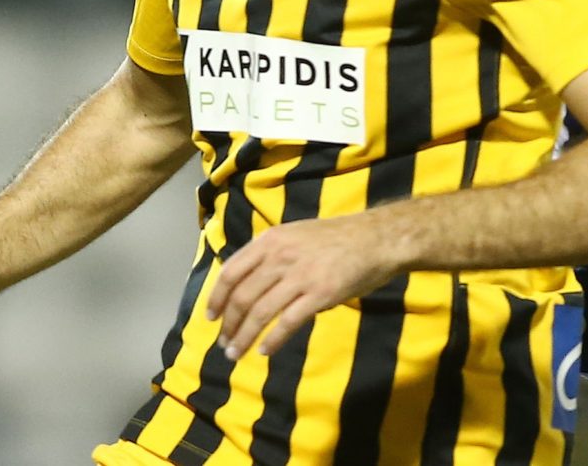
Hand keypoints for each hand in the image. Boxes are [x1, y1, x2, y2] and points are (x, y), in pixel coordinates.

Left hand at [205, 214, 404, 359]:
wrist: (376, 238)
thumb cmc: (337, 238)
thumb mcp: (295, 234)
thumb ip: (271, 254)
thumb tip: (249, 280)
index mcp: (271, 241)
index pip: (231, 272)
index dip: (217, 298)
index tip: (211, 317)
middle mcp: (280, 257)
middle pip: (243, 296)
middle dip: (229, 324)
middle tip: (224, 343)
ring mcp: (300, 276)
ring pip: (260, 312)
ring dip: (244, 337)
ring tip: (236, 353)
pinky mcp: (320, 294)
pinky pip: (288, 322)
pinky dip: (273, 340)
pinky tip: (265, 351)